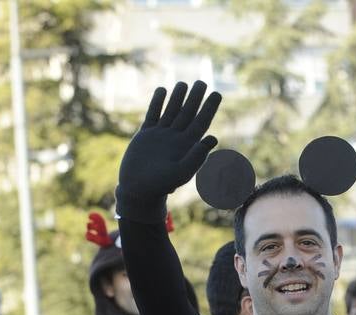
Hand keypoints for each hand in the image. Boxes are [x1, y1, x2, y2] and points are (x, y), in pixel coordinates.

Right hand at [117, 81, 221, 222]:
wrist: (138, 190)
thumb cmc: (161, 185)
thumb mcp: (181, 172)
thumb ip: (197, 157)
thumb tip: (213, 138)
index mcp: (186, 146)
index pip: (201, 122)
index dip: (209, 108)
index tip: (217, 94)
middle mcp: (175, 138)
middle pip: (187, 113)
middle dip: (195, 98)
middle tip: (202, 83)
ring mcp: (160, 135)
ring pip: (171, 111)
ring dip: (177, 97)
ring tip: (183, 83)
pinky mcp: (145, 135)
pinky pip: (153, 115)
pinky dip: (157, 102)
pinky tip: (162, 90)